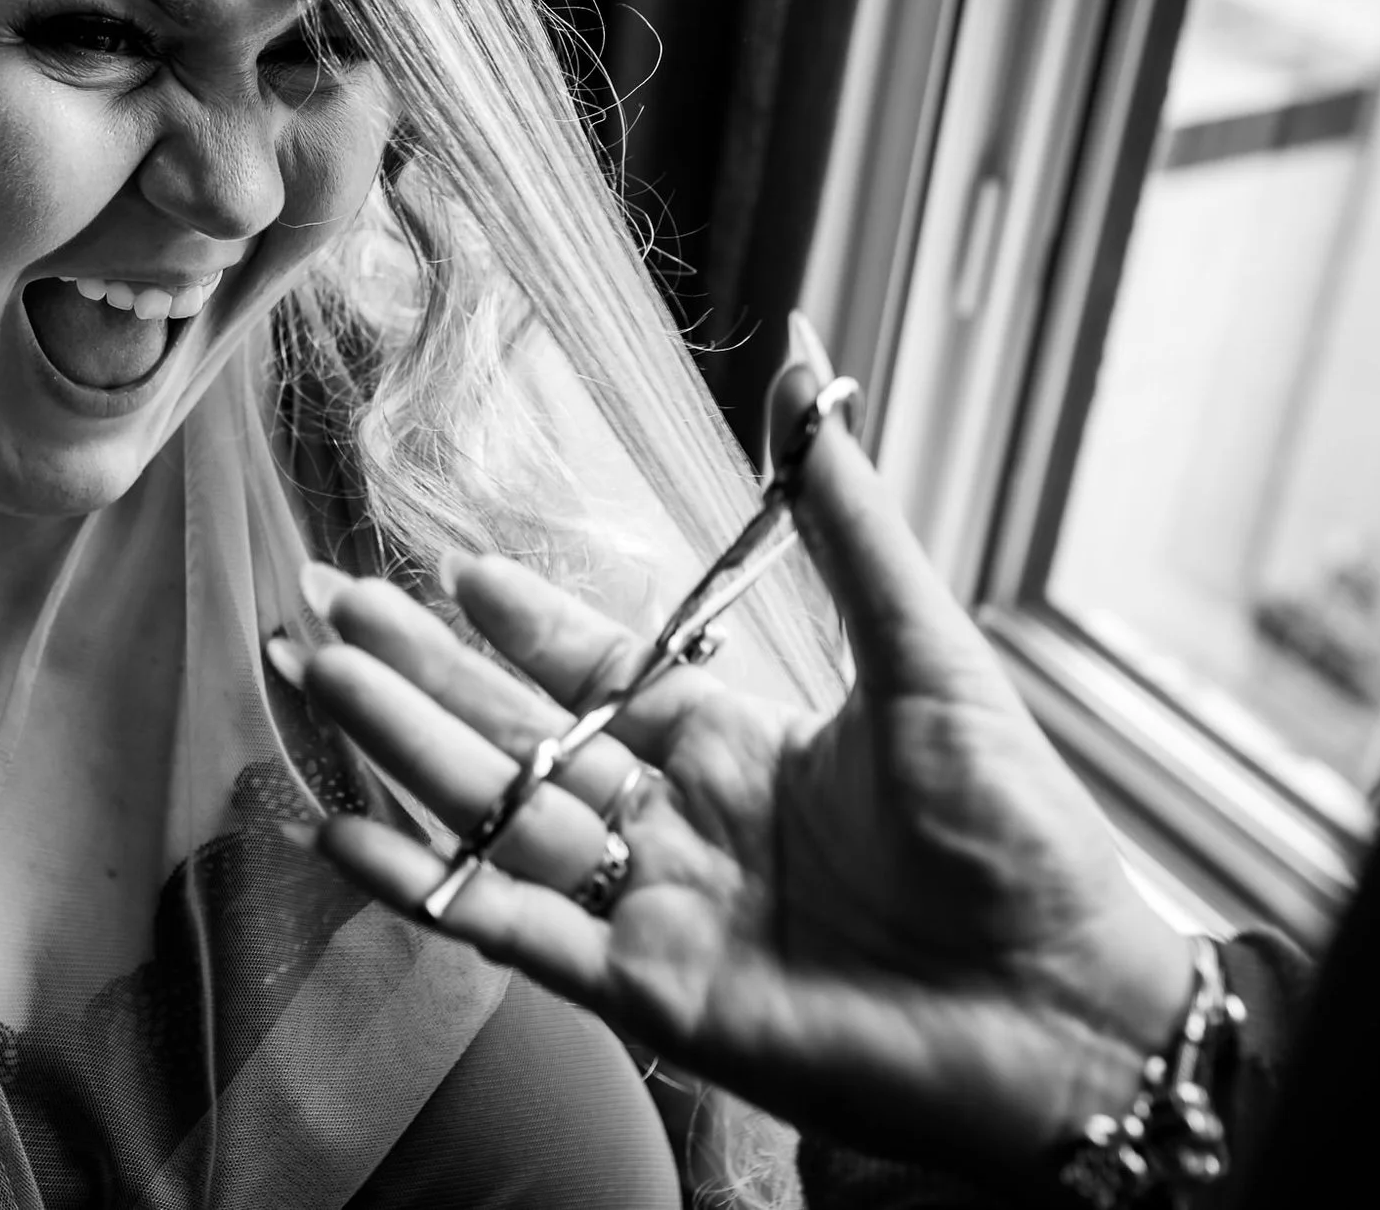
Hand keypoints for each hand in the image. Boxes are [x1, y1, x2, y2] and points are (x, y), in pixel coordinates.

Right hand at [290, 362, 1194, 1193]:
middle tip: (325, 608)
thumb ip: (846, 522)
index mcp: (741, 742)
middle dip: (419, 670)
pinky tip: (341, 836)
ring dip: (401, 748)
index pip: (600, 669)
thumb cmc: (1023, 836)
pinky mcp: (650, 994)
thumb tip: (809, 366)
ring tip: (311, 679)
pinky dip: (427, 886)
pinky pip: (514, 930)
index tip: (452, 567)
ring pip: (499, 813)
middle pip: (520, 732)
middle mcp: (683, 820)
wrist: (1068, 1014)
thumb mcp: (926, 655)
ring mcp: (658, 906)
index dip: (524, 622)